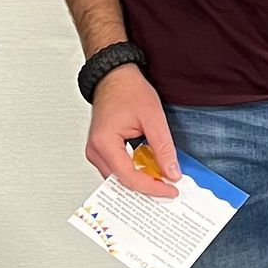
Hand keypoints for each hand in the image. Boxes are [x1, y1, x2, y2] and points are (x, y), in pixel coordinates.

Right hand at [86, 62, 180, 196]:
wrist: (115, 76)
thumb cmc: (128, 90)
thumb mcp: (153, 118)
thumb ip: (163, 148)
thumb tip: (172, 172)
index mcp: (104, 143)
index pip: (129, 177)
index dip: (152, 188)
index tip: (170, 191)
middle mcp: (95, 150)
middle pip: (121, 182)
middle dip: (147, 188)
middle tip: (168, 189)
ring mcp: (96, 151)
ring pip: (119, 179)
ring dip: (141, 181)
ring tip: (161, 180)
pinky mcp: (102, 150)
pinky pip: (118, 169)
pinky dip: (135, 172)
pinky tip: (150, 171)